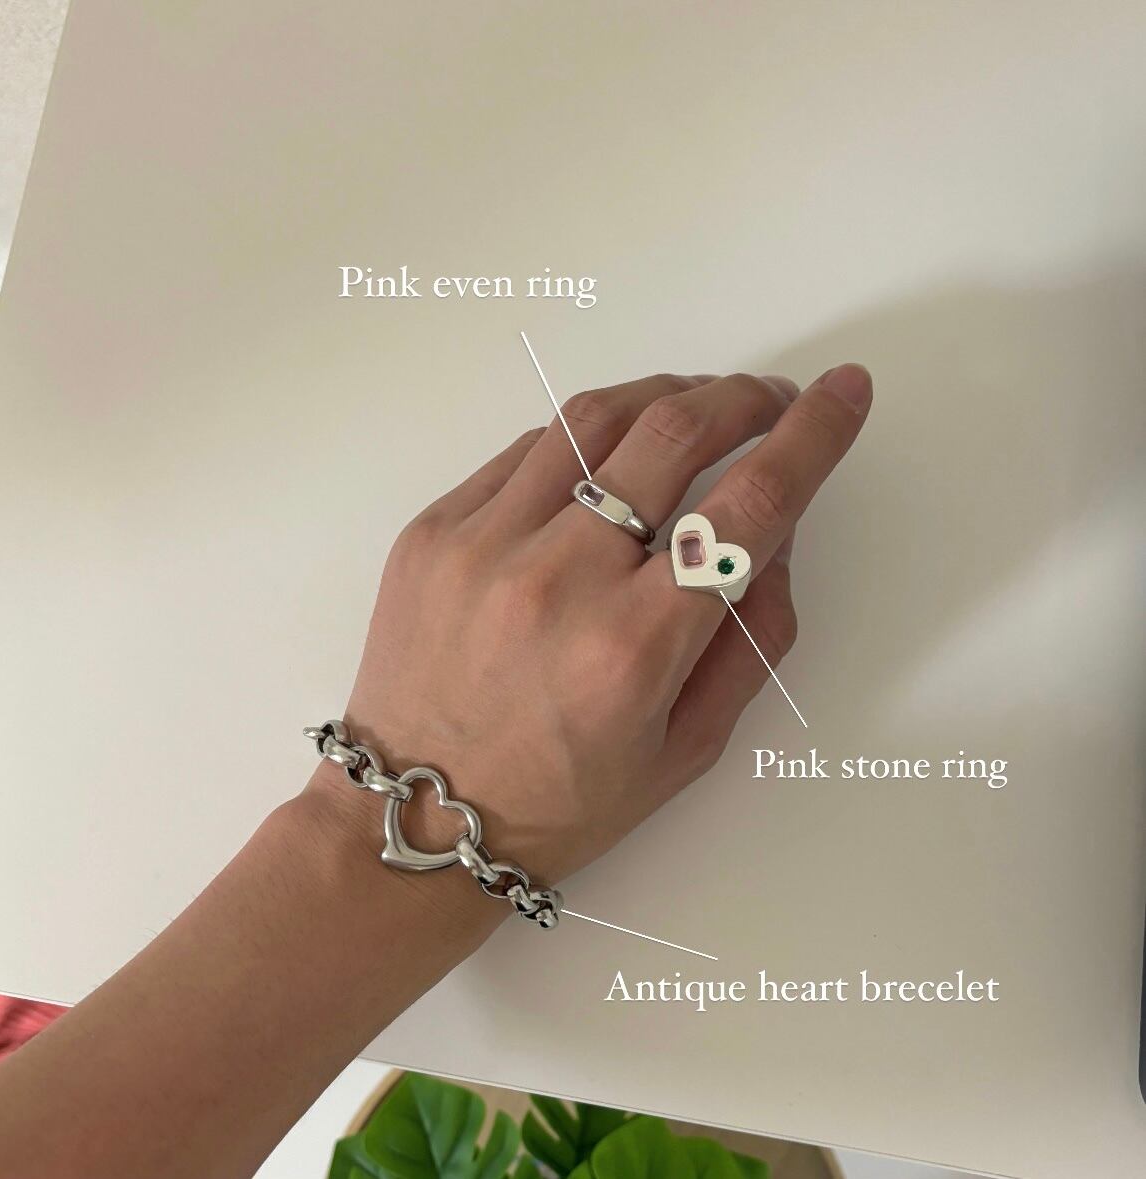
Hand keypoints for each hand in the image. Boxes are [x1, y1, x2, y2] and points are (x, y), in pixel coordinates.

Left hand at [318, 365, 871, 886]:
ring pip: (594, 418)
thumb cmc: (562, 802)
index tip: (844, 394)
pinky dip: (584, 439)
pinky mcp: (432, 531)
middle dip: (742, 397)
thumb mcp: (688, 748)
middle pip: (673, 433)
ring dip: (665, 397)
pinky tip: (606, 459)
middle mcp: (557, 580)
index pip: (749, 506)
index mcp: (633, 646)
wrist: (418, 817)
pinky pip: (524, 449)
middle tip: (768, 400)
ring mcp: (483, 545)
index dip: (813, 435)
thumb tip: (776, 531)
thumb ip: (752, 638)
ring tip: (697, 410)